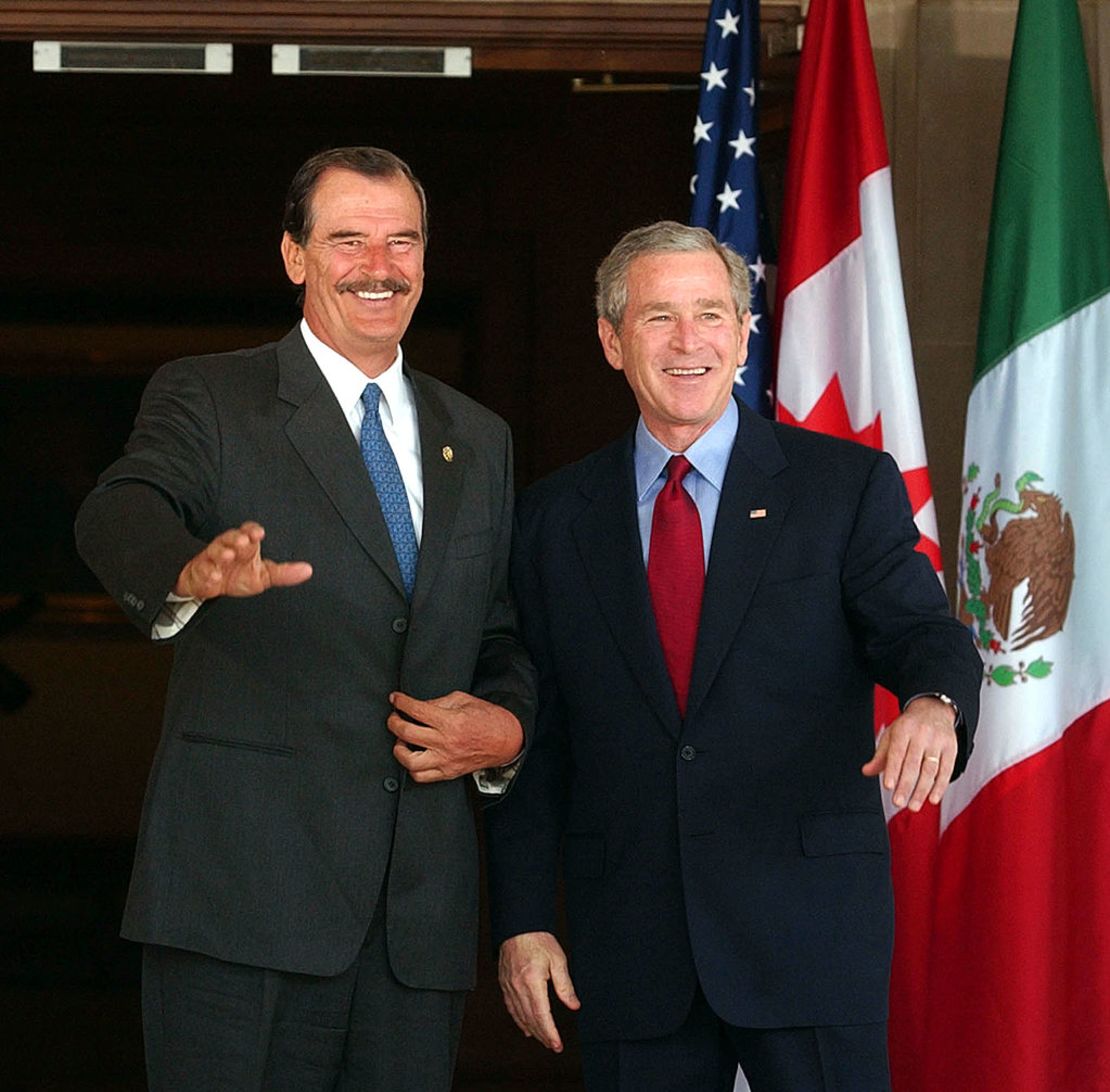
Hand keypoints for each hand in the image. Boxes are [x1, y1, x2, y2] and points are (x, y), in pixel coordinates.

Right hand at [174, 521, 311, 600]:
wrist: (210, 585)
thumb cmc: (237, 575)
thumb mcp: (264, 575)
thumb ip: (284, 573)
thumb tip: (307, 570)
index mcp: (245, 545)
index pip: (248, 531)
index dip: (252, 531)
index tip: (258, 534)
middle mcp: (228, 548)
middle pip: (231, 537)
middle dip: (236, 538)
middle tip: (243, 542)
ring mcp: (212, 559)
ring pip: (214, 551)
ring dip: (221, 552)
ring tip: (228, 556)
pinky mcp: (200, 571)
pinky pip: (202, 570)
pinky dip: (207, 573)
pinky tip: (214, 576)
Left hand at [387, 691, 522, 781]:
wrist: (506, 739)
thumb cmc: (488, 719)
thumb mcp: (463, 700)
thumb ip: (438, 702)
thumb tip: (417, 706)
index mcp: (450, 721)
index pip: (415, 710)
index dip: (400, 702)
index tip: (395, 699)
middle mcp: (445, 742)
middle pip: (406, 733)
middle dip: (393, 722)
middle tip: (394, 717)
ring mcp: (446, 760)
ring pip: (409, 761)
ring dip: (399, 748)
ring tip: (401, 740)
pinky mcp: (448, 773)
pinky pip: (421, 777)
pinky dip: (411, 767)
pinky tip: (413, 756)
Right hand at [498, 932, 579, 1051]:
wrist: (519, 925)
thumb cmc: (538, 939)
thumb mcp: (558, 960)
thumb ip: (565, 985)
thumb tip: (573, 1004)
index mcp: (532, 982)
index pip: (541, 1015)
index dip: (550, 1033)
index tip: (557, 1044)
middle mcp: (518, 987)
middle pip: (530, 1019)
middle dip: (542, 1035)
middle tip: (552, 1045)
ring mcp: (509, 986)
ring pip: (519, 1016)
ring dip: (531, 1030)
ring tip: (542, 1039)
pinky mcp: (504, 983)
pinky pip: (511, 1007)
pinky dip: (518, 1020)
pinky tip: (525, 1026)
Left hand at [862, 695, 957, 809]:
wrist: (934, 709)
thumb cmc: (909, 727)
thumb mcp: (892, 735)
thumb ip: (880, 756)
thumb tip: (866, 771)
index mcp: (904, 730)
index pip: (897, 753)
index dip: (893, 770)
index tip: (888, 787)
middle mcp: (922, 735)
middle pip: (913, 764)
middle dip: (906, 786)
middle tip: (898, 802)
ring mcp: (938, 742)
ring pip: (930, 770)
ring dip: (922, 791)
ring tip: (913, 806)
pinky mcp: (951, 749)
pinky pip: (946, 770)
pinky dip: (940, 786)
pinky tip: (933, 799)